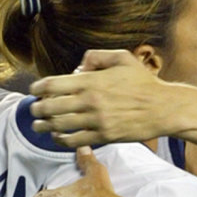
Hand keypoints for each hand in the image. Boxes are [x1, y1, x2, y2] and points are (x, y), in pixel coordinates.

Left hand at [29, 50, 168, 147]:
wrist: (163, 108)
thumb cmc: (143, 82)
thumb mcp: (123, 58)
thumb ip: (97, 56)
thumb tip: (78, 67)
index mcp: (91, 81)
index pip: (53, 85)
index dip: (37, 88)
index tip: (34, 91)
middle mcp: (90, 101)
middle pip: (50, 107)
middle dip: (37, 109)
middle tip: (33, 110)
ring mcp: (96, 120)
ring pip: (59, 125)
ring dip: (43, 126)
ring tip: (38, 126)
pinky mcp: (104, 136)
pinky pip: (74, 140)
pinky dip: (61, 139)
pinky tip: (57, 136)